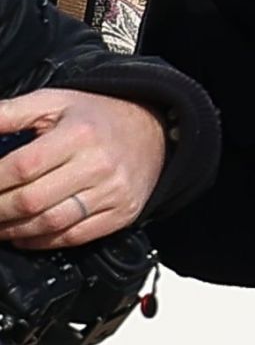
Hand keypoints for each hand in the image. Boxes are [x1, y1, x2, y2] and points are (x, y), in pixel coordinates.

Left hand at [0, 90, 166, 248]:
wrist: (151, 131)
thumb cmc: (96, 117)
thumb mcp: (53, 101)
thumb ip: (10, 113)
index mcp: (79, 134)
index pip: (23, 166)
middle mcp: (98, 165)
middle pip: (33, 200)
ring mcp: (112, 194)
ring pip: (51, 224)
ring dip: (15, 230)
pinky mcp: (121, 214)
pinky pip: (74, 237)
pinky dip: (42, 242)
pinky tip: (24, 236)